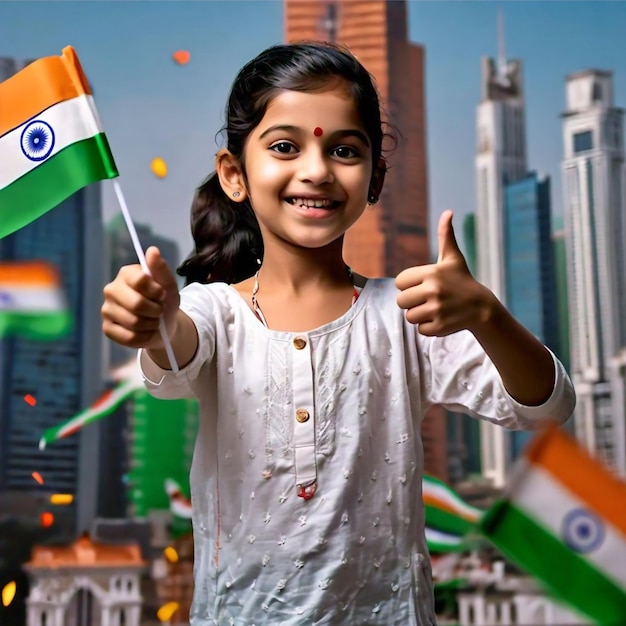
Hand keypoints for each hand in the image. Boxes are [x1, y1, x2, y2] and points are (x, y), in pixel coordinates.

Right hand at [101, 246, 180, 348]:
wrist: (164, 325)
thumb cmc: (164, 301)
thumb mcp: (169, 285)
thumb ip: (161, 269)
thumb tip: (152, 250)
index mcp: (126, 274)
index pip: (141, 280)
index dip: (157, 291)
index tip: (162, 295)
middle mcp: (111, 289)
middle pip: (137, 304)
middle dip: (155, 311)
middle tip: (159, 311)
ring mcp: (107, 310)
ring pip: (133, 322)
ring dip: (151, 325)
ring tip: (154, 321)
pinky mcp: (107, 329)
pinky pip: (128, 337)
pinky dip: (144, 337)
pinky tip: (146, 332)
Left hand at [395, 210, 494, 335]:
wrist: (482, 308)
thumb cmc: (462, 280)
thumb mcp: (453, 258)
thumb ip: (445, 236)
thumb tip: (448, 212)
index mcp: (431, 273)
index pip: (400, 282)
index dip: (409, 286)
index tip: (423, 285)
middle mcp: (434, 290)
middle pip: (401, 302)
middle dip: (412, 302)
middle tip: (428, 299)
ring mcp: (437, 309)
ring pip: (409, 317)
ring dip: (420, 315)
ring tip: (435, 309)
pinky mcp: (440, 326)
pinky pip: (420, 330)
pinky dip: (429, 327)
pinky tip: (442, 319)